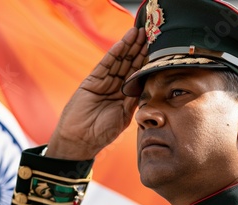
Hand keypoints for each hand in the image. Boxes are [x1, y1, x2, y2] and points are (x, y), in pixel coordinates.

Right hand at [46, 27, 146, 159]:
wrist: (80, 139)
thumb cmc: (102, 133)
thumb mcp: (124, 116)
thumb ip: (133, 99)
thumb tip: (146, 84)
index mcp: (124, 97)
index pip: (138, 75)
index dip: (146, 62)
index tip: (157, 50)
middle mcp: (115, 87)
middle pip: (129, 64)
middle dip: (139, 49)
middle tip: (149, 33)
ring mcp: (103, 83)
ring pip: (118, 61)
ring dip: (128, 46)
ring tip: (138, 32)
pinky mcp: (92, 81)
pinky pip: (105, 64)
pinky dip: (114, 53)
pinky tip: (122, 43)